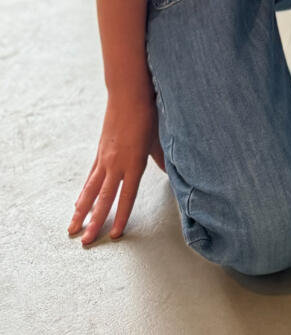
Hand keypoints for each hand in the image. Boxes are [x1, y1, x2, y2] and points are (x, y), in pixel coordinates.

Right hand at [69, 95, 164, 245]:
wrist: (129, 94)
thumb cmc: (148, 114)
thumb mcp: (159, 138)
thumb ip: (162, 158)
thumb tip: (171, 172)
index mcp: (134, 163)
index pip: (128, 196)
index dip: (122, 216)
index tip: (114, 235)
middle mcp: (116, 164)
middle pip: (104, 199)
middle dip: (95, 222)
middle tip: (85, 242)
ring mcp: (105, 159)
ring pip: (91, 190)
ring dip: (81, 212)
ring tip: (72, 229)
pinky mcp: (100, 152)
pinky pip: (90, 177)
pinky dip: (84, 192)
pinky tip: (78, 204)